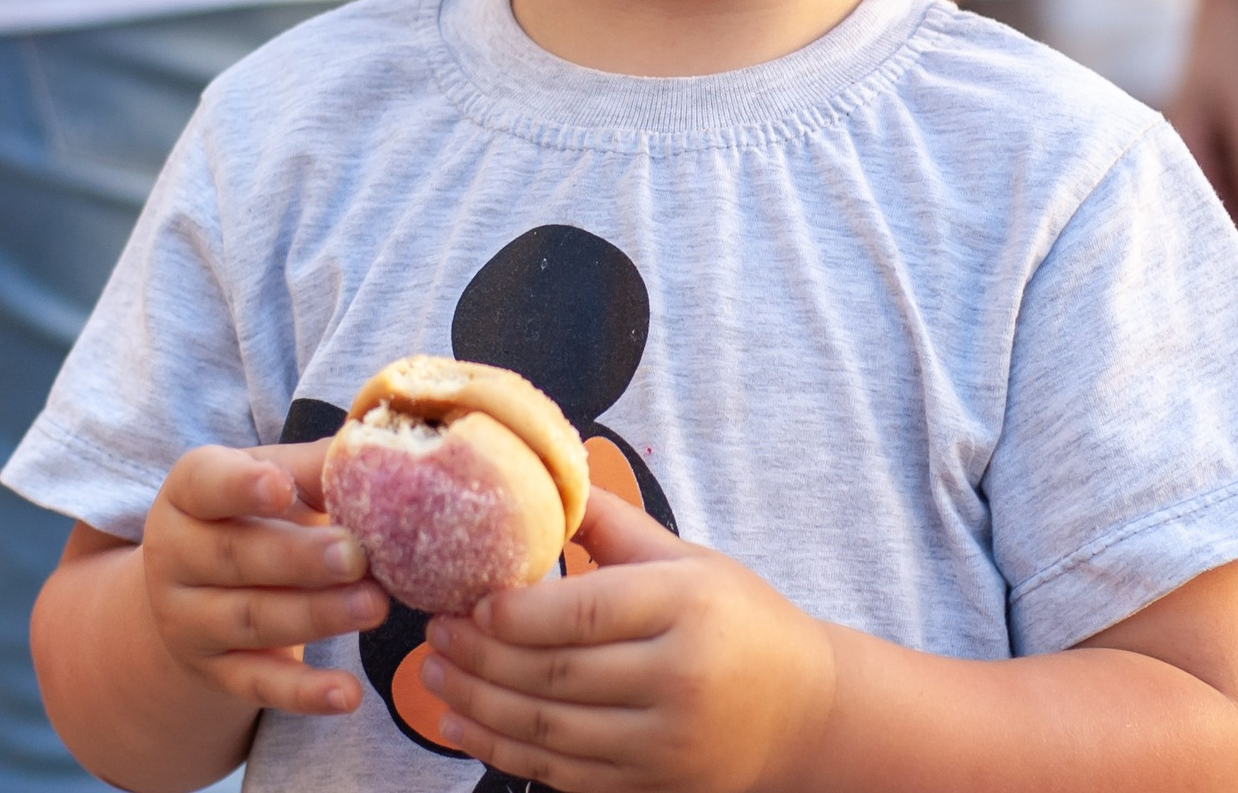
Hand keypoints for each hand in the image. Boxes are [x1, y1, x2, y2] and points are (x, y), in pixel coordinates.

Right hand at [141, 441, 389, 715]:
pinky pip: (259, 685)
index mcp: (187, 494)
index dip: (240, 485)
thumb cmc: (255, 515)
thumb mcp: (273, 479)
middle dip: (299, 558)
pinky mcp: (215, 672)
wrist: (197, 590)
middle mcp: (174, 558)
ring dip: (315, 616)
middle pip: (234, 557)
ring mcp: (189, 620)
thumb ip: (314, 467)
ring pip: (251, 620)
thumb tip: (374, 453)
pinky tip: (348, 695)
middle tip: (357, 555)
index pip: (204, 483)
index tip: (281, 486)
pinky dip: (304, 694)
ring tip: (374, 606)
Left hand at [418, 492, 835, 792]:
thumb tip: (541, 475)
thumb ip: (611, 524)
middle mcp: (677, 677)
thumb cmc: (737, 619)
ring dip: (478, 705)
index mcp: (686, 606)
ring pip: (549, 730)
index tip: (466, 600)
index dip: (514, 612)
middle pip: (556, 673)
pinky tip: (463, 725)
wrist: (804, 711)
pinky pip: (561, 774)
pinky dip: (503, 752)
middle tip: (435, 633)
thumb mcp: (687, 559)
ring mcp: (665, 741)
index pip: (583, 611)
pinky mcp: (651, 785)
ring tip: (433, 674)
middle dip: (480, 656)